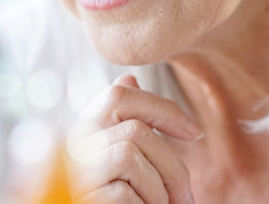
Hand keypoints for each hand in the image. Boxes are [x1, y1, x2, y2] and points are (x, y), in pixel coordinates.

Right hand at [66, 75, 200, 203]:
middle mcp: (74, 142)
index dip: (161, 107)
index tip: (194, 133)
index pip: (119, 94)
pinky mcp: (86, 196)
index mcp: (84, 127)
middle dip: (173, 165)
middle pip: (137, 130)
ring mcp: (76, 169)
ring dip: (160, 190)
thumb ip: (120, 121)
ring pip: (134, 157)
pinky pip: (126, 192)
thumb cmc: (106, 192)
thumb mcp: (112, 154)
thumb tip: (129, 77)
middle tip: (186, 197)